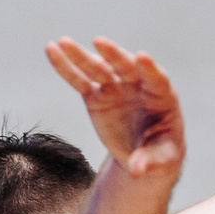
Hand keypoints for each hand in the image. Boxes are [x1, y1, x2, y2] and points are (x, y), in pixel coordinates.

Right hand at [44, 37, 183, 183]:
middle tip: (100, 43)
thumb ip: (149, 162)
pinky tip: (51, 50)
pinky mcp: (96, 96)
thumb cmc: (161, 152)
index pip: (156, 79)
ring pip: (98, 69)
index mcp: (162, 96)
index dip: (150, 69)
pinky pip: (79, 80)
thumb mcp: (161, 160)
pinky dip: (66, 67)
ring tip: (63, 42)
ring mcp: (115, 88)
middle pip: (125, 67)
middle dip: (114, 56)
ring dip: (81, 56)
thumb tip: (136, 171)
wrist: (144, 152)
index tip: (142, 57)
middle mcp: (138, 85)